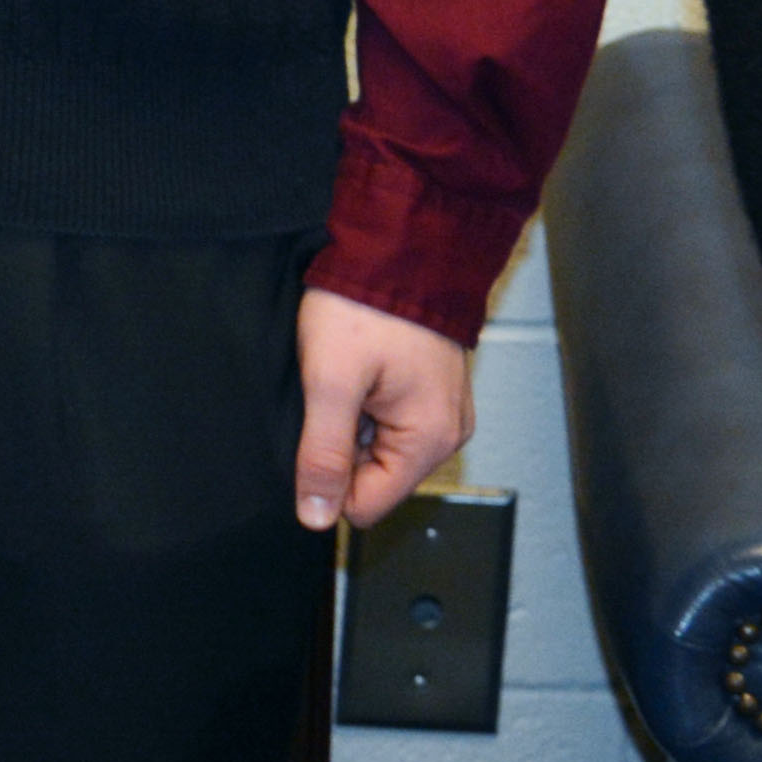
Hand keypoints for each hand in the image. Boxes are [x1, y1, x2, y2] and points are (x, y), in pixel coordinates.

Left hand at [291, 285, 472, 532]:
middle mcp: (446, 434)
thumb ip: (324, 455)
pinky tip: (361, 368)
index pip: (366, 506)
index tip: (321, 426)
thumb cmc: (367, 304)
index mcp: (430, 440)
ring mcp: (441, 413)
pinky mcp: (430, 393)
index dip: (329, 475)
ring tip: (350, 373)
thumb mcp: (330, 382)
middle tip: (337, 391)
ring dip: (352, 420)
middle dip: (343, 444)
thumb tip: (316, 516)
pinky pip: (387, 422)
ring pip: (377, 450)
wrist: (399, 245)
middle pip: (373, 480)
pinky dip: (365, 402)